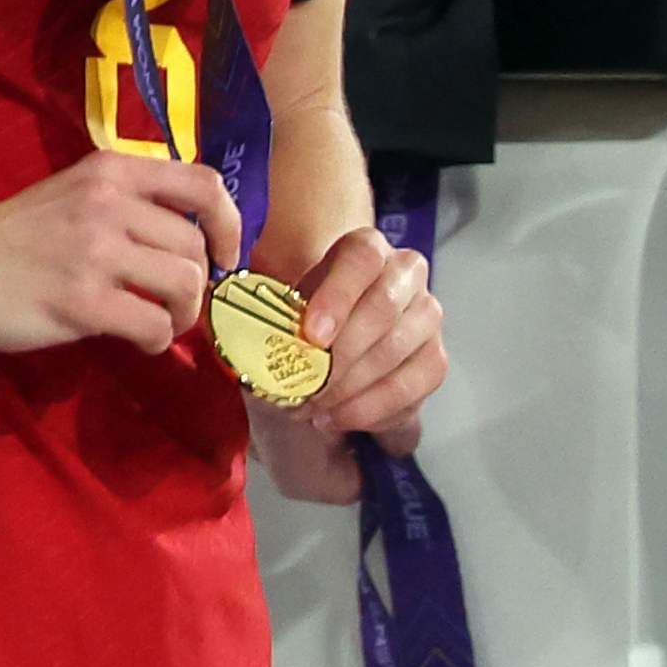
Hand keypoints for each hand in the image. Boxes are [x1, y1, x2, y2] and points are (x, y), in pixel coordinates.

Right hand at [0, 152, 249, 355]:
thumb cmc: (14, 233)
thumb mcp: (74, 194)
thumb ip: (129, 204)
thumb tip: (197, 243)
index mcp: (109, 172)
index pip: (204, 184)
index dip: (230, 223)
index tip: (223, 254)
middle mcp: (106, 204)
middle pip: (196, 249)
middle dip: (195, 284)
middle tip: (170, 301)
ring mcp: (93, 253)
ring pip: (185, 286)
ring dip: (182, 314)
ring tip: (157, 320)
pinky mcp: (81, 301)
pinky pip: (155, 326)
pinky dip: (157, 341)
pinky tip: (136, 340)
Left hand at [259, 221, 447, 482]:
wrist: (342, 338)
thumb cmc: (305, 313)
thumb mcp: (284, 302)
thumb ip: (266, 308)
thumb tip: (231, 325)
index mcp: (366, 248)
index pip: (361, 259)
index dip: (337, 296)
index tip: (312, 335)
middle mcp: (406, 274)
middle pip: (382, 309)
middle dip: (340, 354)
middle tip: (306, 387)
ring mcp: (427, 315)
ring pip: (398, 350)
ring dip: (351, 386)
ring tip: (313, 408)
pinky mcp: (436, 357)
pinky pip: (413, 386)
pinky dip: (372, 408)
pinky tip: (338, 418)